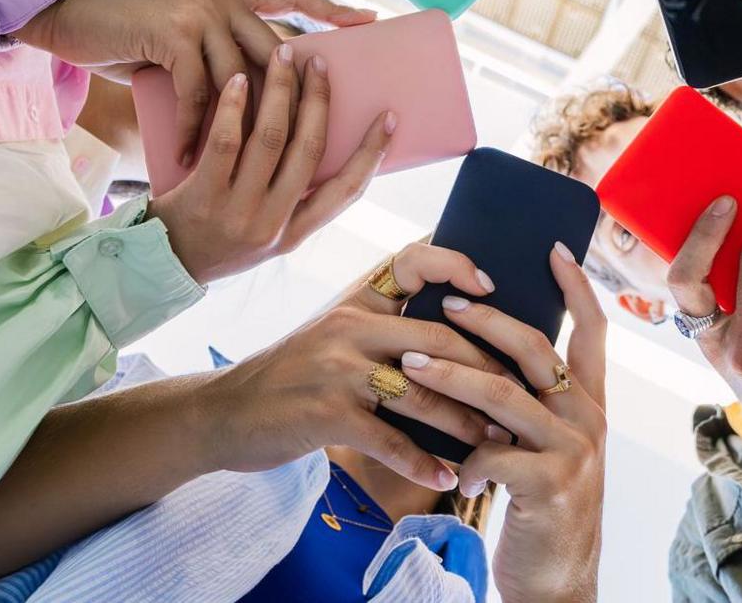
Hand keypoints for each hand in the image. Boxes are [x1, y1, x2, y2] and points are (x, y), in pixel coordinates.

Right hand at [11, 0, 357, 164]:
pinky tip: (184, 158)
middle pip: (276, 52)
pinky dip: (190, 130)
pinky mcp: (175, 32)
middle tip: (313, 139)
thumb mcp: (185, 41)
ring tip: (236, 170)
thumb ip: (222, 52)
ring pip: (240, 80)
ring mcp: (201, 10)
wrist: (70, 21)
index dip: (329, 7)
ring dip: (234, 129)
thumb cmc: (129, 39)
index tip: (367, 21)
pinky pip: (197, 93)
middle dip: (296, 98)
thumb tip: (268, 95)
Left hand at [149, 43, 390, 281]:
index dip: (371, 153)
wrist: (160, 267)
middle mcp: (272, 224)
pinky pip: (224, 143)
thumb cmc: (216, 240)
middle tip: (319, 63)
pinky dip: (235, 107)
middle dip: (318, 100)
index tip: (388, 117)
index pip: (346, 191)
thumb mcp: (265, 234)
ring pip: (270, 139)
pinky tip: (240, 80)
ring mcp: (238, 212)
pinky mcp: (202, 197)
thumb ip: (291, 201)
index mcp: (294, 234)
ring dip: (280, 91)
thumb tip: (316, 143)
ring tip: (282, 54)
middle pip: (308, 150)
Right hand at [194, 242, 511, 491]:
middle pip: (437, 338)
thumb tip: (451, 336)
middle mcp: (350, 326)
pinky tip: (446, 479)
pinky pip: (389, 439)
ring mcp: (338, 369)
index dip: (456, 264)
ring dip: (465, 422)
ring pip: (423, 391)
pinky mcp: (327, 413)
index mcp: (355, 301)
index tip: (491, 288)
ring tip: (496, 441)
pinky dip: (422, 463)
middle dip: (485, 371)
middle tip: (520, 395)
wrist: (221, 414)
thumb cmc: (287, 379)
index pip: (412, 261)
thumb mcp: (331, 336)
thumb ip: (381, 328)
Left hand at [400, 244, 607, 602]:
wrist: (558, 585)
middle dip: (487, 320)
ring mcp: (574, 452)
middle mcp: (589, 420)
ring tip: (408, 364)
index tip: (553, 249)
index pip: (592, 332)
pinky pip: (495, 453)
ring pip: (504, 394)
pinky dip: (467, 458)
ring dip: (451, 376)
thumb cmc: (539, 512)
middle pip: (537, 349)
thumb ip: (527, 410)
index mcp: (590, 405)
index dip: (576, 287)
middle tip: (446, 302)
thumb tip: (483, 361)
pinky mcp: (550, 486)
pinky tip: (454, 471)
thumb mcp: (544, 451)